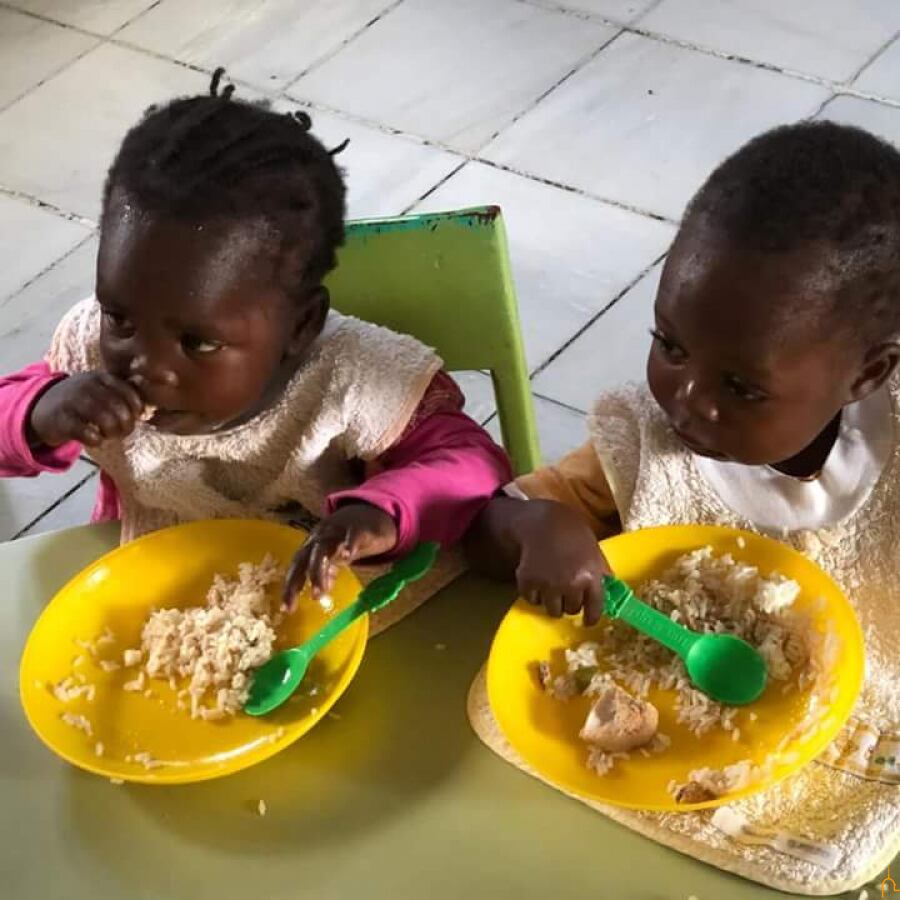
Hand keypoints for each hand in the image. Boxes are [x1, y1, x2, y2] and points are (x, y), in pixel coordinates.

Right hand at [28, 372, 143, 448]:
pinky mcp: (62, 421)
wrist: (42, 408)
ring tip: (111, 435)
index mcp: (101, 377)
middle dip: (127, 423)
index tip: (136, 417)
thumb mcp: (100, 388)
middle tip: (124, 431)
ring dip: (114, 432)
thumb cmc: (81, 400)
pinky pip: (87, 433)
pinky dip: (97, 440)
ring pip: (105, 419)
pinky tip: (96, 440)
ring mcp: (73, 402)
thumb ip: (124, 390)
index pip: (129, 392)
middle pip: (119, 407)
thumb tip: (156, 395)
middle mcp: (87, 386)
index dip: (136, 408)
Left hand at [283, 503, 397, 608]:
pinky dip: (348, 546)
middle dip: (298, 581)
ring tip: (317, 593)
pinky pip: (350, 537)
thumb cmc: (346, 539)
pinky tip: (347, 558)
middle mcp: (319, 539)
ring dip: (317, 572)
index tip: (286, 609)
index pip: (296, 568)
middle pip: (303, 559)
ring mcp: (336, 532)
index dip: (290, 587)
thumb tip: (319, 593)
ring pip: (322, 550)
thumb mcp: (334, 558)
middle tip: (295, 602)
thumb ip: (326, 573)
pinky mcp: (355, 529)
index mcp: (310, 547)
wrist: (367, 513)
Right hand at [510, 499, 612, 625]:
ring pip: (552, 610)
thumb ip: (601, 572)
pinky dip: (534, 594)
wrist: (541, 521)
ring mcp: (548, 584)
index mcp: (590, 576)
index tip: (587, 621)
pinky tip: (537, 580)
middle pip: (572, 610)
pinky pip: (533, 600)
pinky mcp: (528, 582)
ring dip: (553, 602)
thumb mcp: (594, 549)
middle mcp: (570, 584)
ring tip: (551, 587)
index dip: (591, 617)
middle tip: (566, 590)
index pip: (595, 609)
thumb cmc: (572, 532)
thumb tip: (611, 592)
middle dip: (570, 602)